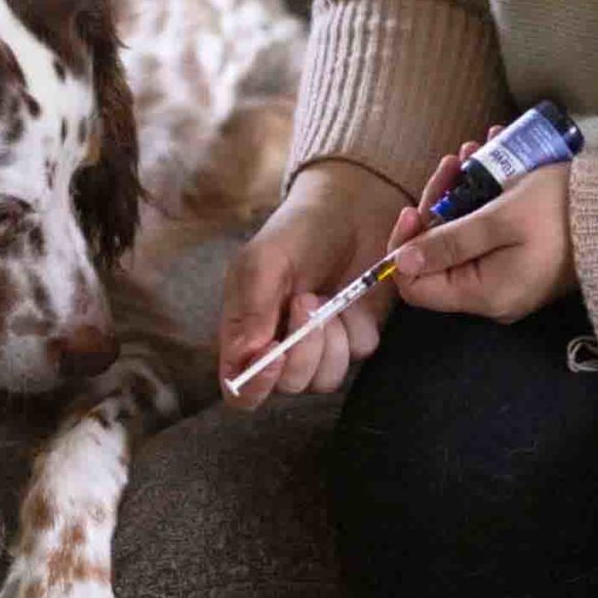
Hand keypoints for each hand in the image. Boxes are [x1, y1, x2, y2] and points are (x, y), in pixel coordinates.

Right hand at [219, 160, 409, 408]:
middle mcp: (281, 348)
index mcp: (246, 332)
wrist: (350, 208)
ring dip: (329, 339)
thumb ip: (252, 309)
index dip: (253, 386)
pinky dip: (355, 327)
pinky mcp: (355, 338)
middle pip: (287, 386)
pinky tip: (349, 298)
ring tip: (327, 296)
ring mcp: (320, 347)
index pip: (239, 389)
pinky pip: (357, 355)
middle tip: (306, 299)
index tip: (272, 356)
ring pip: (324, 379)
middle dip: (302, 349)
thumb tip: (247, 357)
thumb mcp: (265, 261)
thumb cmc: (296, 232)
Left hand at [389, 136, 576, 322]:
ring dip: (458, 193)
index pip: (416, 286)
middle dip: (437, 206)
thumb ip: (447, 242)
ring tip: (469, 153)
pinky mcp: (518, 259)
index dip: (405, 248)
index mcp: (483, 294)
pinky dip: (480, 198)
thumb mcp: (497, 220)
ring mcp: (504, 277)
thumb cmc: (560, 212)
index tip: (412, 210)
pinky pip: (484, 233)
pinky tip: (485, 159)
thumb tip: (399, 261)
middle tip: (449, 165)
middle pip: (436, 255)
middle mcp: (490, 294)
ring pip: (459, 237)